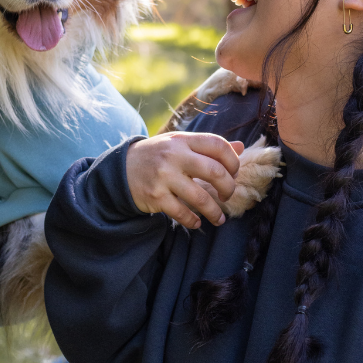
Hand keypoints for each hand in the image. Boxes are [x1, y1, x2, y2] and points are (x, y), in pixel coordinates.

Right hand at [126, 133, 244, 229]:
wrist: (121, 169)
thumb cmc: (158, 156)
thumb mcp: (180, 144)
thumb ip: (208, 147)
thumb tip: (240, 147)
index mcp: (183, 140)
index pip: (218, 145)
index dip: (233, 161)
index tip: (234, 173)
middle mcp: (174, 155)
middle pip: (214, 171)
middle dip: (228, 188)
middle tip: (227, 196)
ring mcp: (164, 176)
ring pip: (200, 198)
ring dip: (214, 212)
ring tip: (219, 219)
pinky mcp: (156, 197)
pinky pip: (182, 213)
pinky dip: (194, 221)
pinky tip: (198, 222)